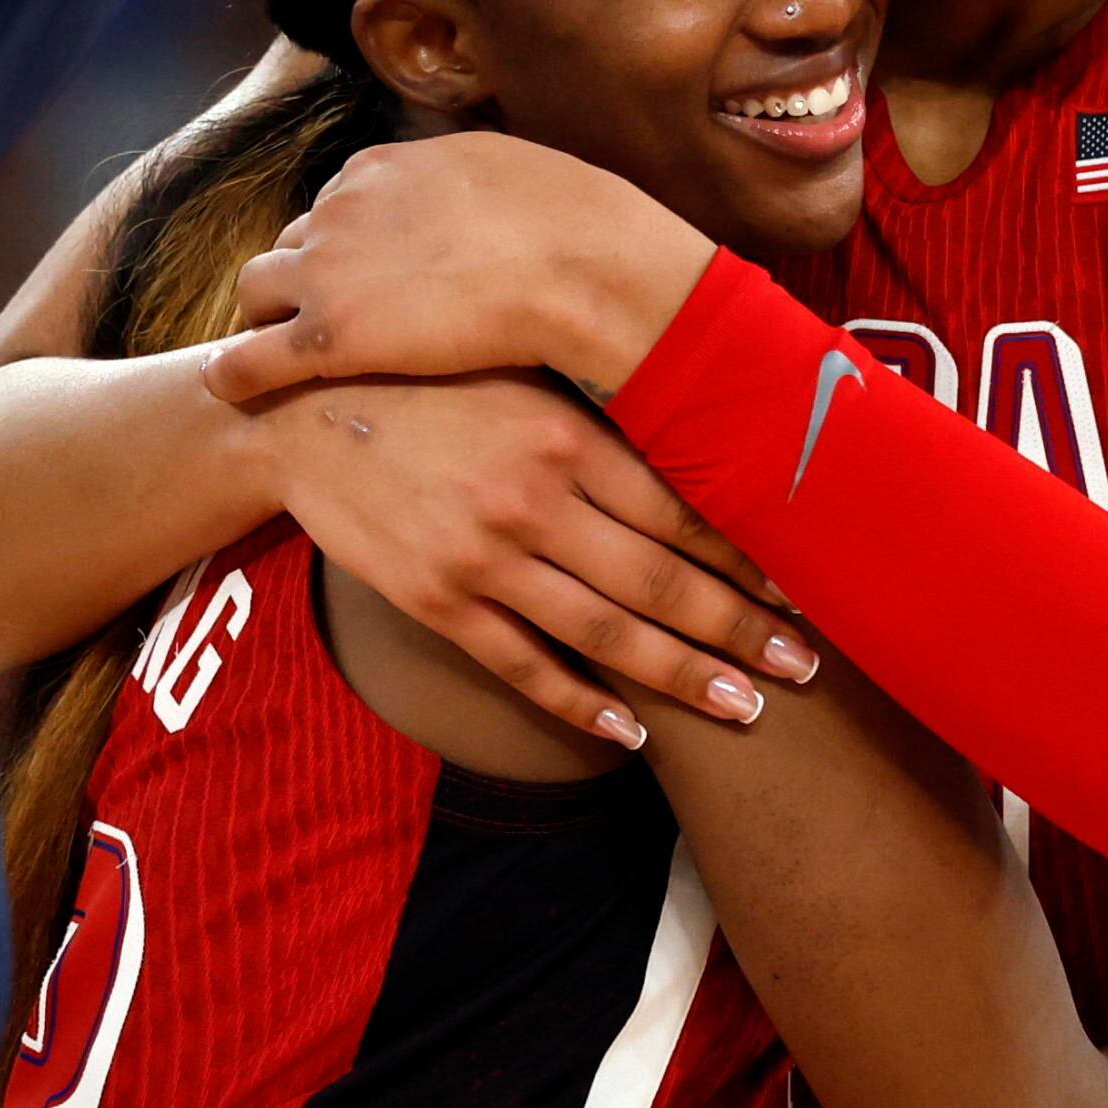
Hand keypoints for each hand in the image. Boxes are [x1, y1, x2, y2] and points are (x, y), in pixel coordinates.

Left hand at [208, 132, 715, 405]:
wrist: (574, 265)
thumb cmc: (566, 220)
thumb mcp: (502, 169)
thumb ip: (462, 184)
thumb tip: (471, 193)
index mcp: (378, 170)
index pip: (334, 207)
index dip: (343, 246)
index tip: (356, 276)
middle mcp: (338, 211)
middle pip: (290, 245)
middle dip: (298, 279)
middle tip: (313, 318)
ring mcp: (326, 274)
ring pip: (254, 291)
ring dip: (262, 318)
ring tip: (269, 352)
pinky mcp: (328, 337)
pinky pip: (249, 359)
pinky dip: (233, 372)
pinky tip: (225, 388)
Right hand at [251, 373, 811, 741]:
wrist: (302, 411)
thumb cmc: (431, 382)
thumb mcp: (521, 378)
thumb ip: (602, 421)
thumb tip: (704, 449)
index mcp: (564, 435)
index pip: (681, 510)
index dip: (750, 557)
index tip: (805, 589)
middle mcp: (532, 499)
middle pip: (661, 581)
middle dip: (741, 629)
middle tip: (805, 665)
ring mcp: (482, 556)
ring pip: (605, 633)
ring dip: (683, 675)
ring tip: (744, 706)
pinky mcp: (436, 599)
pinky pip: (522, 664)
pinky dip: (579, 703)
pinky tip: (629, 729)